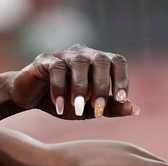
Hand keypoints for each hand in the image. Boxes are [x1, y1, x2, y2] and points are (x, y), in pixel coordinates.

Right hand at [7, 45, 137, 119]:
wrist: (31, 99)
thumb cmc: (66, 103)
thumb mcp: (90, 110)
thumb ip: (112, 109)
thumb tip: (135, 109)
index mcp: (98, 62)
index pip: (117, 61)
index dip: (121, 79)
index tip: (121, 99)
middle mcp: (83, 54)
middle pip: (100, 60)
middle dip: (101, 86)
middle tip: (98, 109)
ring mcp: (64, 54)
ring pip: (79, 63)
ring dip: (80, 88)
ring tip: (78, 110)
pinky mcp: (45, 59)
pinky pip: (56, 69)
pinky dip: (59, 90)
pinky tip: (60, 108)